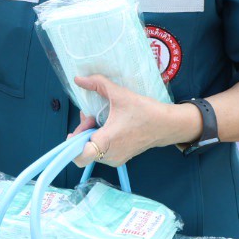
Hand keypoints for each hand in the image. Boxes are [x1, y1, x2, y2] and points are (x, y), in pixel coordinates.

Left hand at [68, 77, 197, 167]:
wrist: (166, 125)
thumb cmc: (145, 112)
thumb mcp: (120, 94)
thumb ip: (97, 84)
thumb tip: (78, 79)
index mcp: (107, 141)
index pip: (80, 156)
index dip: (72, 143)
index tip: (78, 127)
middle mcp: (109, 155)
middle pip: (82, 149)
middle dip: (81, 131)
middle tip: (90, 116)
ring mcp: (115, 159)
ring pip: (91, 150)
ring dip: (89, 134)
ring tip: (98, 119)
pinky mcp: (119, 159)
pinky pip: (100, 152)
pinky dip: (98, 139)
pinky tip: (105, 126)